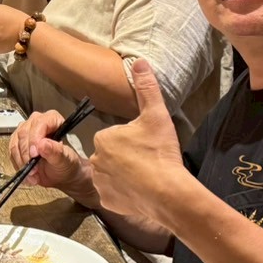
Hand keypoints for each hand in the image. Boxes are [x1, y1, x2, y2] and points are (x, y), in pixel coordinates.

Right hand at [9, 109, 92, 197]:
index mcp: (52, 120)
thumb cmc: (67, 164)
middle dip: (27, 153)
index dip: (35, 138)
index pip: (39, 123)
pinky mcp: (17, 144)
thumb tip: (42, 144)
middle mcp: (37, 123)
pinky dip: (18, 165)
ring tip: (33, 174)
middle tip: (34, 168)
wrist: (62, 175)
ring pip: (15, 144)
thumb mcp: (65, 159)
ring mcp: (25, 133)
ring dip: (22, 162)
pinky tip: (28, 174)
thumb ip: (56, 151)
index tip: (35, 154)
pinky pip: (11, 153)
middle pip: (24, 133)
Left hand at [86, 59, 183, 221]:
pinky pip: (113, 194)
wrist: (167, 192)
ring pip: (111, 174)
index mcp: (103, 138)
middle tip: (147, 161)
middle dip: (126, 158)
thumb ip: (146, 88)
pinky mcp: (107, 201)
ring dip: (124, 175)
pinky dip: (125, 193)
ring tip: (145, 177)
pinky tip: (140, 192)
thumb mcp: (156, 115)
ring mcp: (100, 182)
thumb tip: (140, 62)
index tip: (146, 146)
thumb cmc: (160, 152)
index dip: (132, 140)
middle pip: (111, 155)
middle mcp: (95, 159)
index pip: (114, 136)